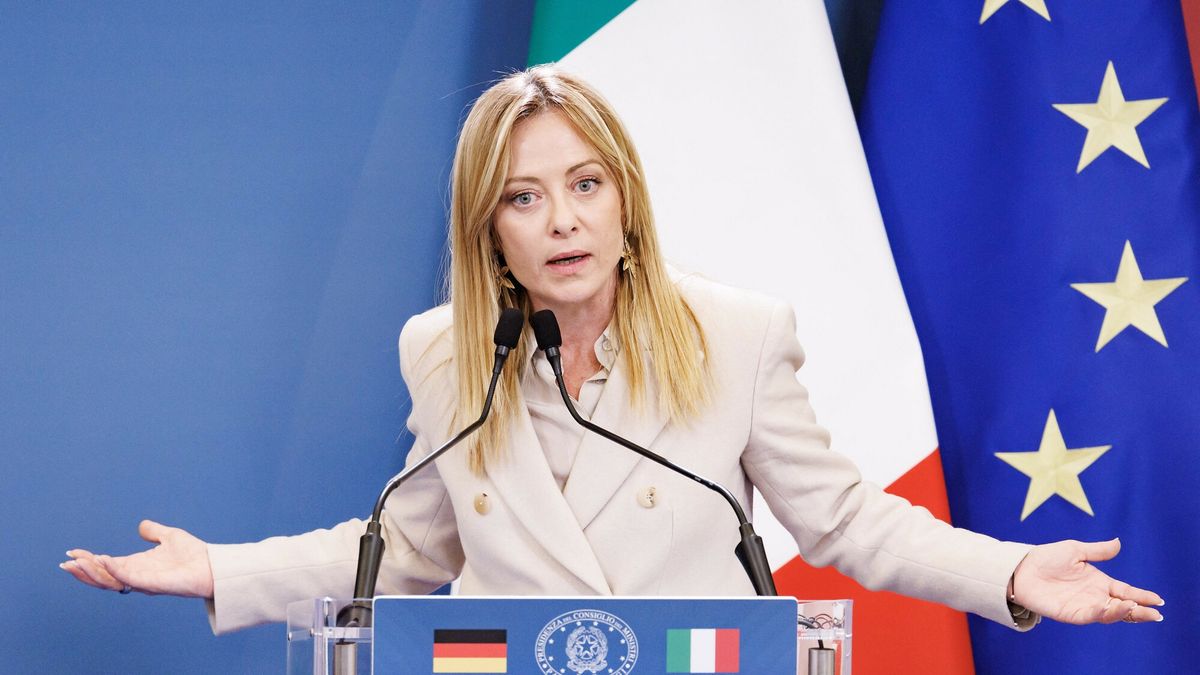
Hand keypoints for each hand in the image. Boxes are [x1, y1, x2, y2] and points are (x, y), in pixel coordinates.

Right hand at [61, 520, 214, 598]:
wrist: (213, 566)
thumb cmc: (194, 555)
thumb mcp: (169, 536)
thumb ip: (154, 532)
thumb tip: (141, 526)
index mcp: (137, 565)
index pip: (106, 566)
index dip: (88, 560)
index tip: (71, 552)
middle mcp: (136, 575)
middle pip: (102, 578)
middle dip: (83, 571)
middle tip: (65, 562)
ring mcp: (143, 581)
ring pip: (110, 581)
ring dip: (92, 573)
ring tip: (76, 563)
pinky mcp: (153, 583)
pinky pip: (128, 578)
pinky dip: (114, 570)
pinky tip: (102, 560)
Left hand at [1011, 538, 1163, 623]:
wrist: (1021, 568)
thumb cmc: (1046, 558)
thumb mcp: (1075, 550)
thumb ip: (1097, 550)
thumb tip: (1119, 542)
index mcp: (1099, 582)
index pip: (1126, 591)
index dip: (1142, 595)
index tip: (1159, 599)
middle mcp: (1095, 596)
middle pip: (1123, 607)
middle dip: (1140, 611)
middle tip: (1157, 613)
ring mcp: (1084, 606)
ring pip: (1110, 614)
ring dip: (1124, 613)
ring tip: (1136, 608)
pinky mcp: (1071, 613)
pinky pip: (1091, 616)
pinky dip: (1104, 613)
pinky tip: (1113, 608)